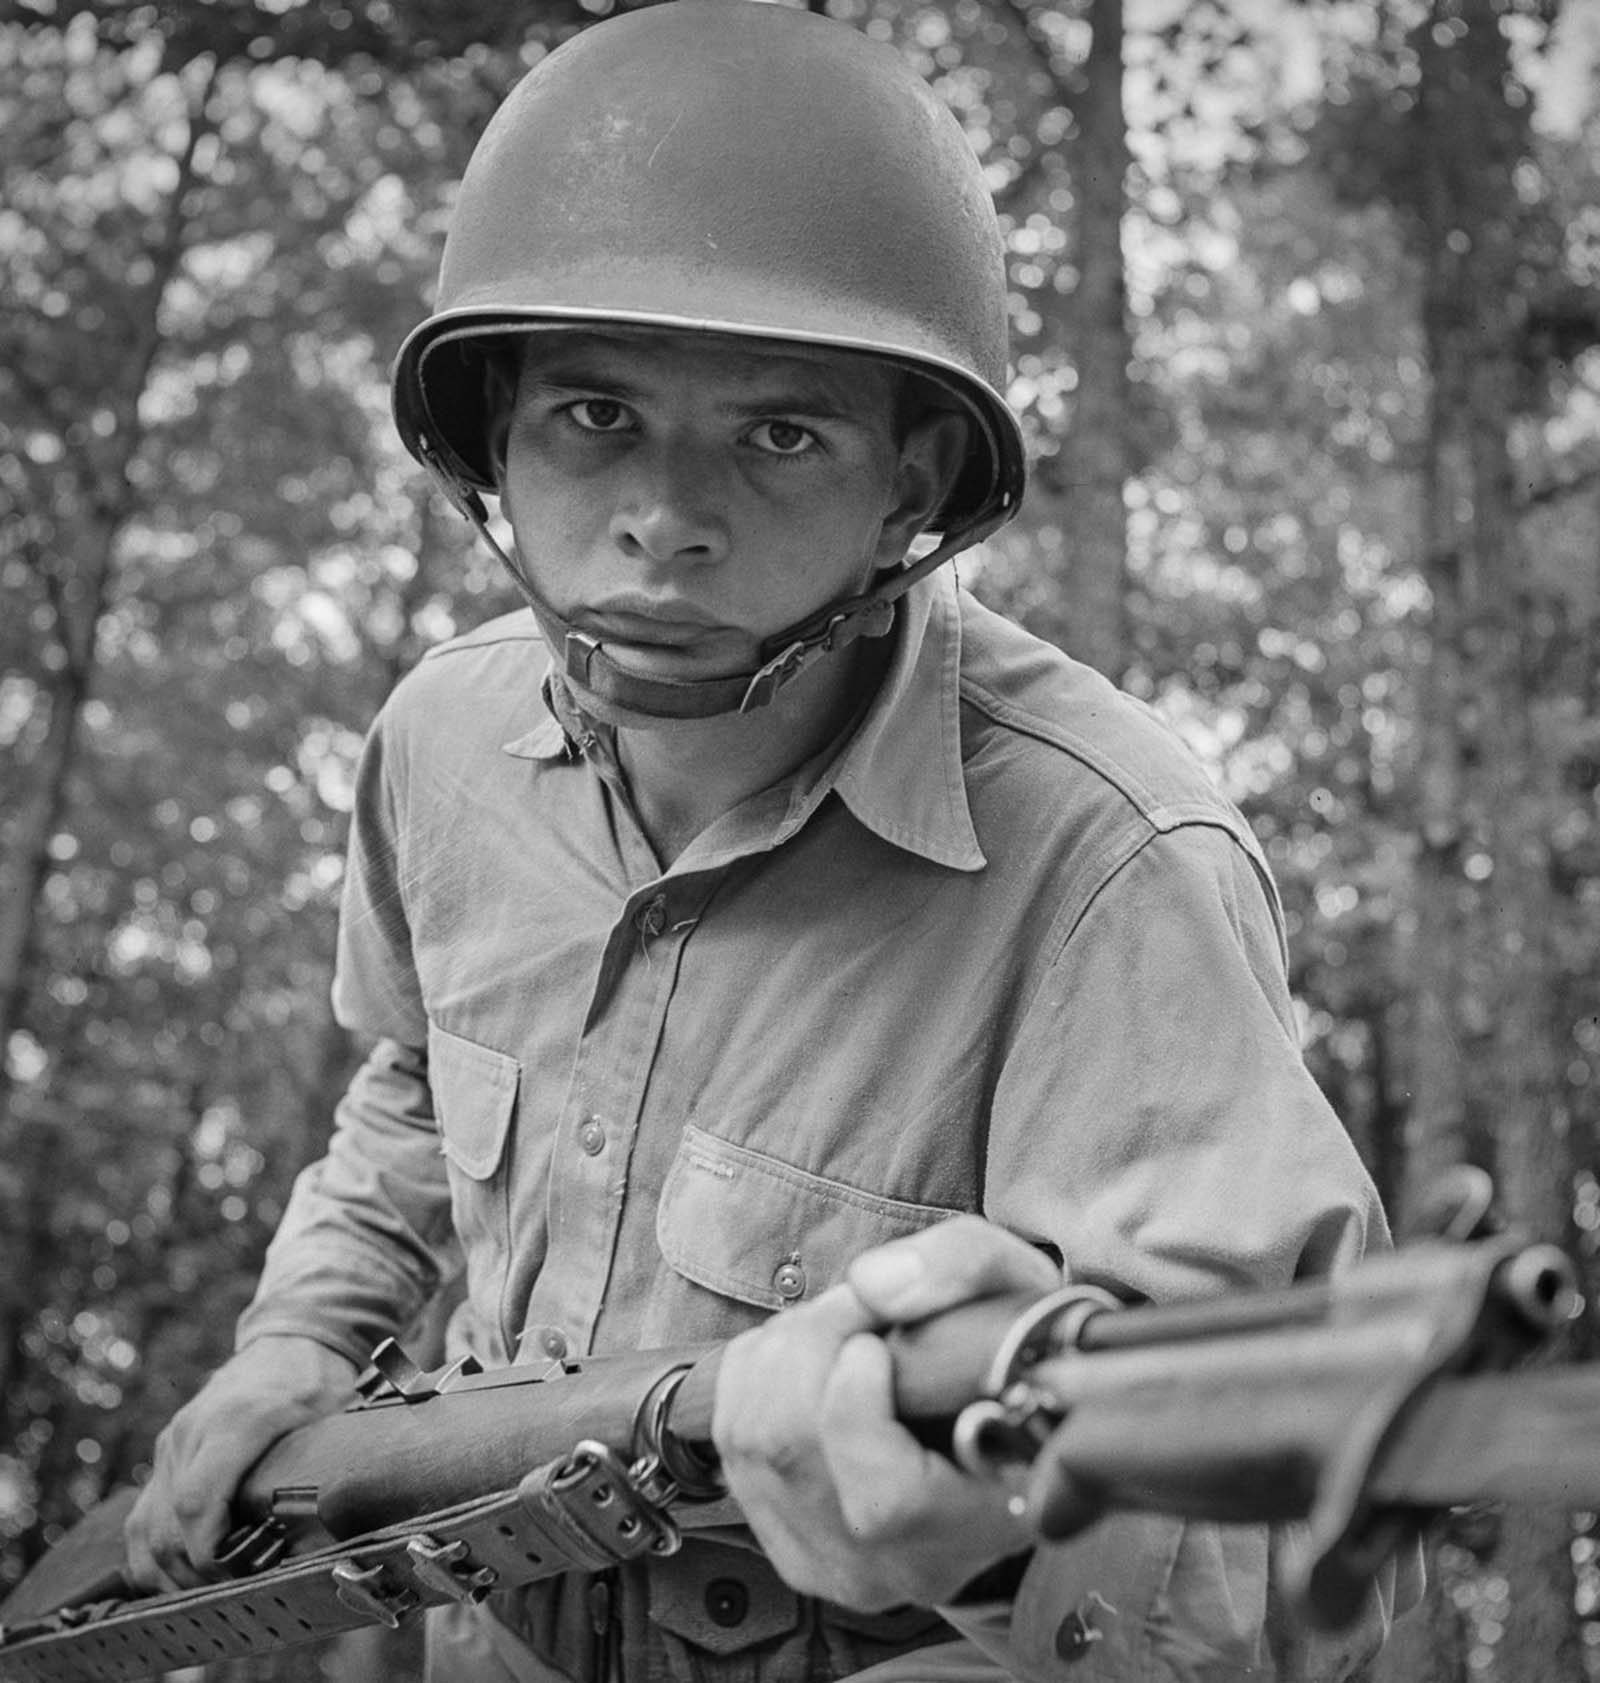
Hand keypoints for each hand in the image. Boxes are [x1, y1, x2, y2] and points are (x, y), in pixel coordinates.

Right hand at [124, 1336, 357, 1591]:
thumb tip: (333, 1531)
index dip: (210, 1554)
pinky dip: (154, 1556)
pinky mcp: (164, 1454)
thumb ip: (328, 1468)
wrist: (289, 1338)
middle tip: (236, 1590)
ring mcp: (171, 1443)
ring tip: (213, 1588)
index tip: (240, 1574)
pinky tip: (186, 1572)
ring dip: (172, 1572)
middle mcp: (191, 1433)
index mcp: (236, 1422)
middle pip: (166, 1528)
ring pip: (144, 1531)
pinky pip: (140, 1521)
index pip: (197, 1503)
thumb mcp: (334, 1417)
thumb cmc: (316, 1381)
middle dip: (196, 1574)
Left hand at [712, 1216, 1060, 1610]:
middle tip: (859, 1304)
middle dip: (811, 1341)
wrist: (1012, 1428)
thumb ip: (961, 1266)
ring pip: (751, 1434)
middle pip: (793, 1447)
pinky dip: (756, 1369)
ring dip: (783, 1347)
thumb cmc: (1018, 1359)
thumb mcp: (1022, 1291)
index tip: (870, 1346)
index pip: (884, 1501)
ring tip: (841, 1325)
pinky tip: (810, 1358)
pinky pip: (729, 1433)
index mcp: (980, 1524)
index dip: (854, 1411)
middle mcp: (898, 1567)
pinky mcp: (783, 1542)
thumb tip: (869, 1283)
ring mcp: (829, 1562)